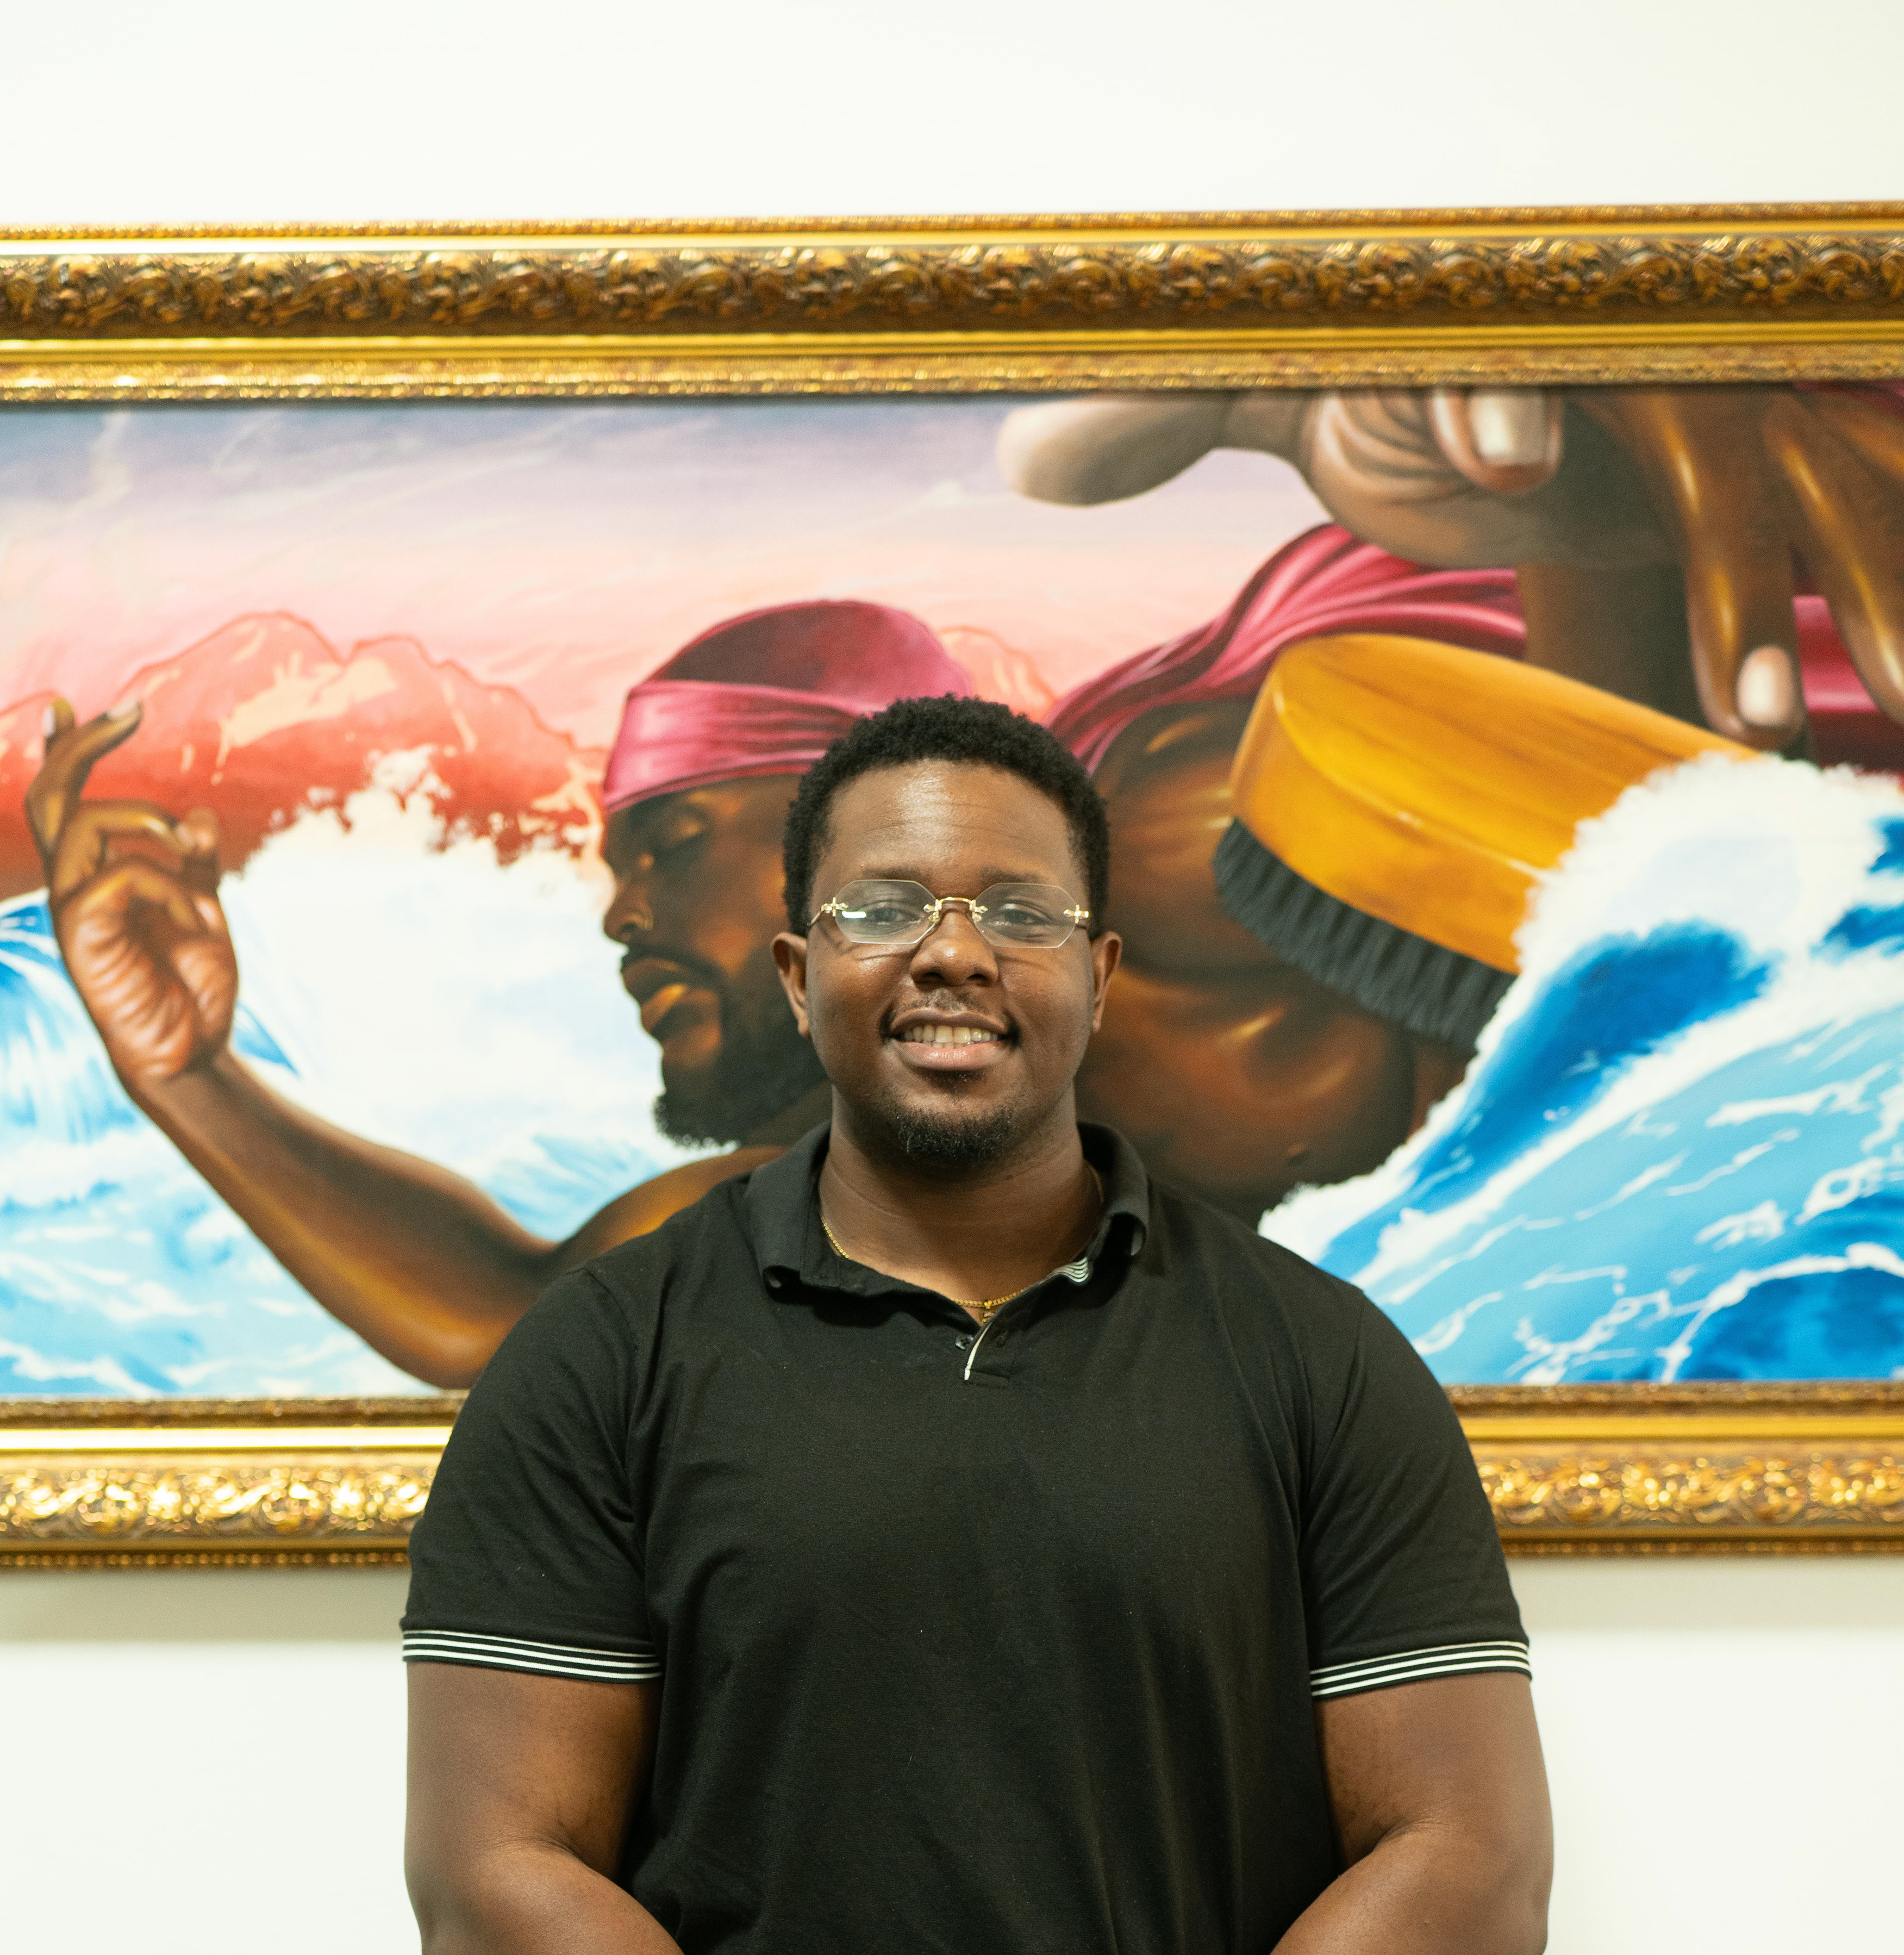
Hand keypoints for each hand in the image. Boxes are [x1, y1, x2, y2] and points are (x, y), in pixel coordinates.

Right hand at [26, 699, 239, 1101]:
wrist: (193, 1054)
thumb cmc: (190, 986)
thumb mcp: (201, 908)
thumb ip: (195, 865)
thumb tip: (201, 817)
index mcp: (93, 876)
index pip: (60, 802)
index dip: (59, 750)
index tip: (65, 704)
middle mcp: (70, 887)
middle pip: (49, 797)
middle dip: (81, 746)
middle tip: (132, 709)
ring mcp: (71, 911)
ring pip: (80, 824)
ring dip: (145, 817)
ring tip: (192, 847)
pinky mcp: (82, 938)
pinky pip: (118, 878)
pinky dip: (166, 884)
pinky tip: (197, 916)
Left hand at [998, 384, 1903, 746]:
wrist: (1535, 403)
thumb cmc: (1411, 389)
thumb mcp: (1295, 386)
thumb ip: (1173, 412)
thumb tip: (1030, 464)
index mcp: (1510, 334)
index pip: (1515, 353)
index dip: (1505, 399)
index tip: (1500, 458)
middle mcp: (1637, 371)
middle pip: (1692, 438)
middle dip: (1694, 532)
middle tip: (1708, 659)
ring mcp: (1724, 425)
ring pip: (1790, 501)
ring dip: (1787, 610)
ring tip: (1760, 723)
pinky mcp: (1783, 472)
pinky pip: (1847, 533)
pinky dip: (1859, 616)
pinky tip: (1835, 721)